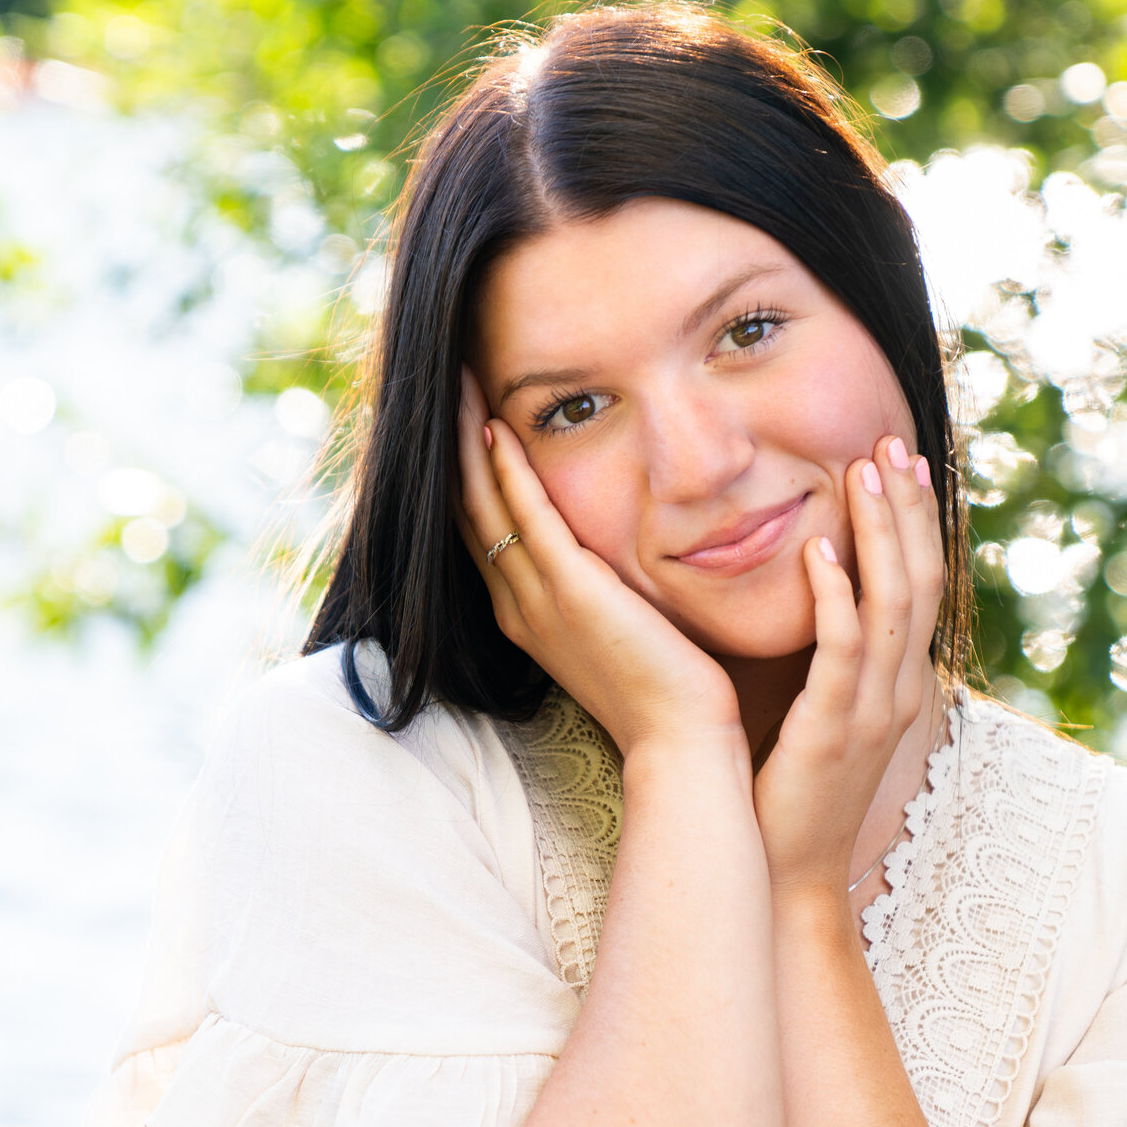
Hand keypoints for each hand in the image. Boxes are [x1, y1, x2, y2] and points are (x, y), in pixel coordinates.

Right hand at [456, 369, 740, 756]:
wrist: (680, 743)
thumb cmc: (666, 694)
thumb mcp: (622, 632)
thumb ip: (605, 591)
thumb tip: (615, 558)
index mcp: (527, 616)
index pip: (481, 531)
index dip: (464, 475)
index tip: (462, 419)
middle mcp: (519, 607)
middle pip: (466, 511)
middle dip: (452, 446)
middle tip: (445, 382)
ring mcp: (539, 601)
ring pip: (483, 507)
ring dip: (467, 441)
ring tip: (458, 382)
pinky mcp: (573, 593)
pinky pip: (528, 517)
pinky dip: (508, 470)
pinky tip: (494, 427)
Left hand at [752, 435, 943, 896]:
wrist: (790, 877)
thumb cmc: (794, 796)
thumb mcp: (823, 715)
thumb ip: (829, 661)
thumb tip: (814, 599)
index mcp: (898, 685)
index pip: (919, 585)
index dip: (913, 522)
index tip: (898, 460)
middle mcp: (898, 692)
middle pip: (918, 580)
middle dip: (905, 508)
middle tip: (888, 441)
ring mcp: (872, 712)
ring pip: (891, 604)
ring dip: (879, 532)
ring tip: (861, 471)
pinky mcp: (833, 732)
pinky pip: (843, 652)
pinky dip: (836, 597)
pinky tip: (820, 551)